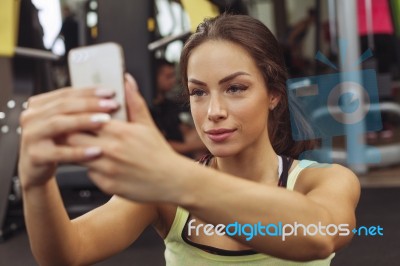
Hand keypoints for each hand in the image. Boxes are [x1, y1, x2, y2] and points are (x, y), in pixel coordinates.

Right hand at [18, 87, 118, 189]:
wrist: (34, 170)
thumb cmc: (54, 144)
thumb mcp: (62, 124)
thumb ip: (76, 111)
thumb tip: (105, 99)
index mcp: (38, 105)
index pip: (66, 93)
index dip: (89, 91)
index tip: (110, 92)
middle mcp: (31, 117)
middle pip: (63, 106)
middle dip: (90, 104)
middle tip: (112, 105)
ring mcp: (31, 136)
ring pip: (58, 124)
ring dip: (84, 121)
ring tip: (105, 121)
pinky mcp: (35, 156)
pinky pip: (60, 153)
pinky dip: (79, 151)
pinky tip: (97, 150)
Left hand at [66, 74, 182, 201]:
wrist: (171, 180)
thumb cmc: (158, 152)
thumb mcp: (146, 123)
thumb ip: (133, 100)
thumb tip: (127, 79)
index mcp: (120, 131)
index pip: (84, 119)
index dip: (77, 118)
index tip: (76, 117)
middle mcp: (111, 150)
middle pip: (73, 138)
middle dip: (71, 135)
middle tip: (74, 132)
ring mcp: (108, 169)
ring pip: (77, 157)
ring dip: (78, 152)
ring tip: (86, 148)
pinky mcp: (107, 185)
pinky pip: (89, 174)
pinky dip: (92, 169)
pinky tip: (102, 164)